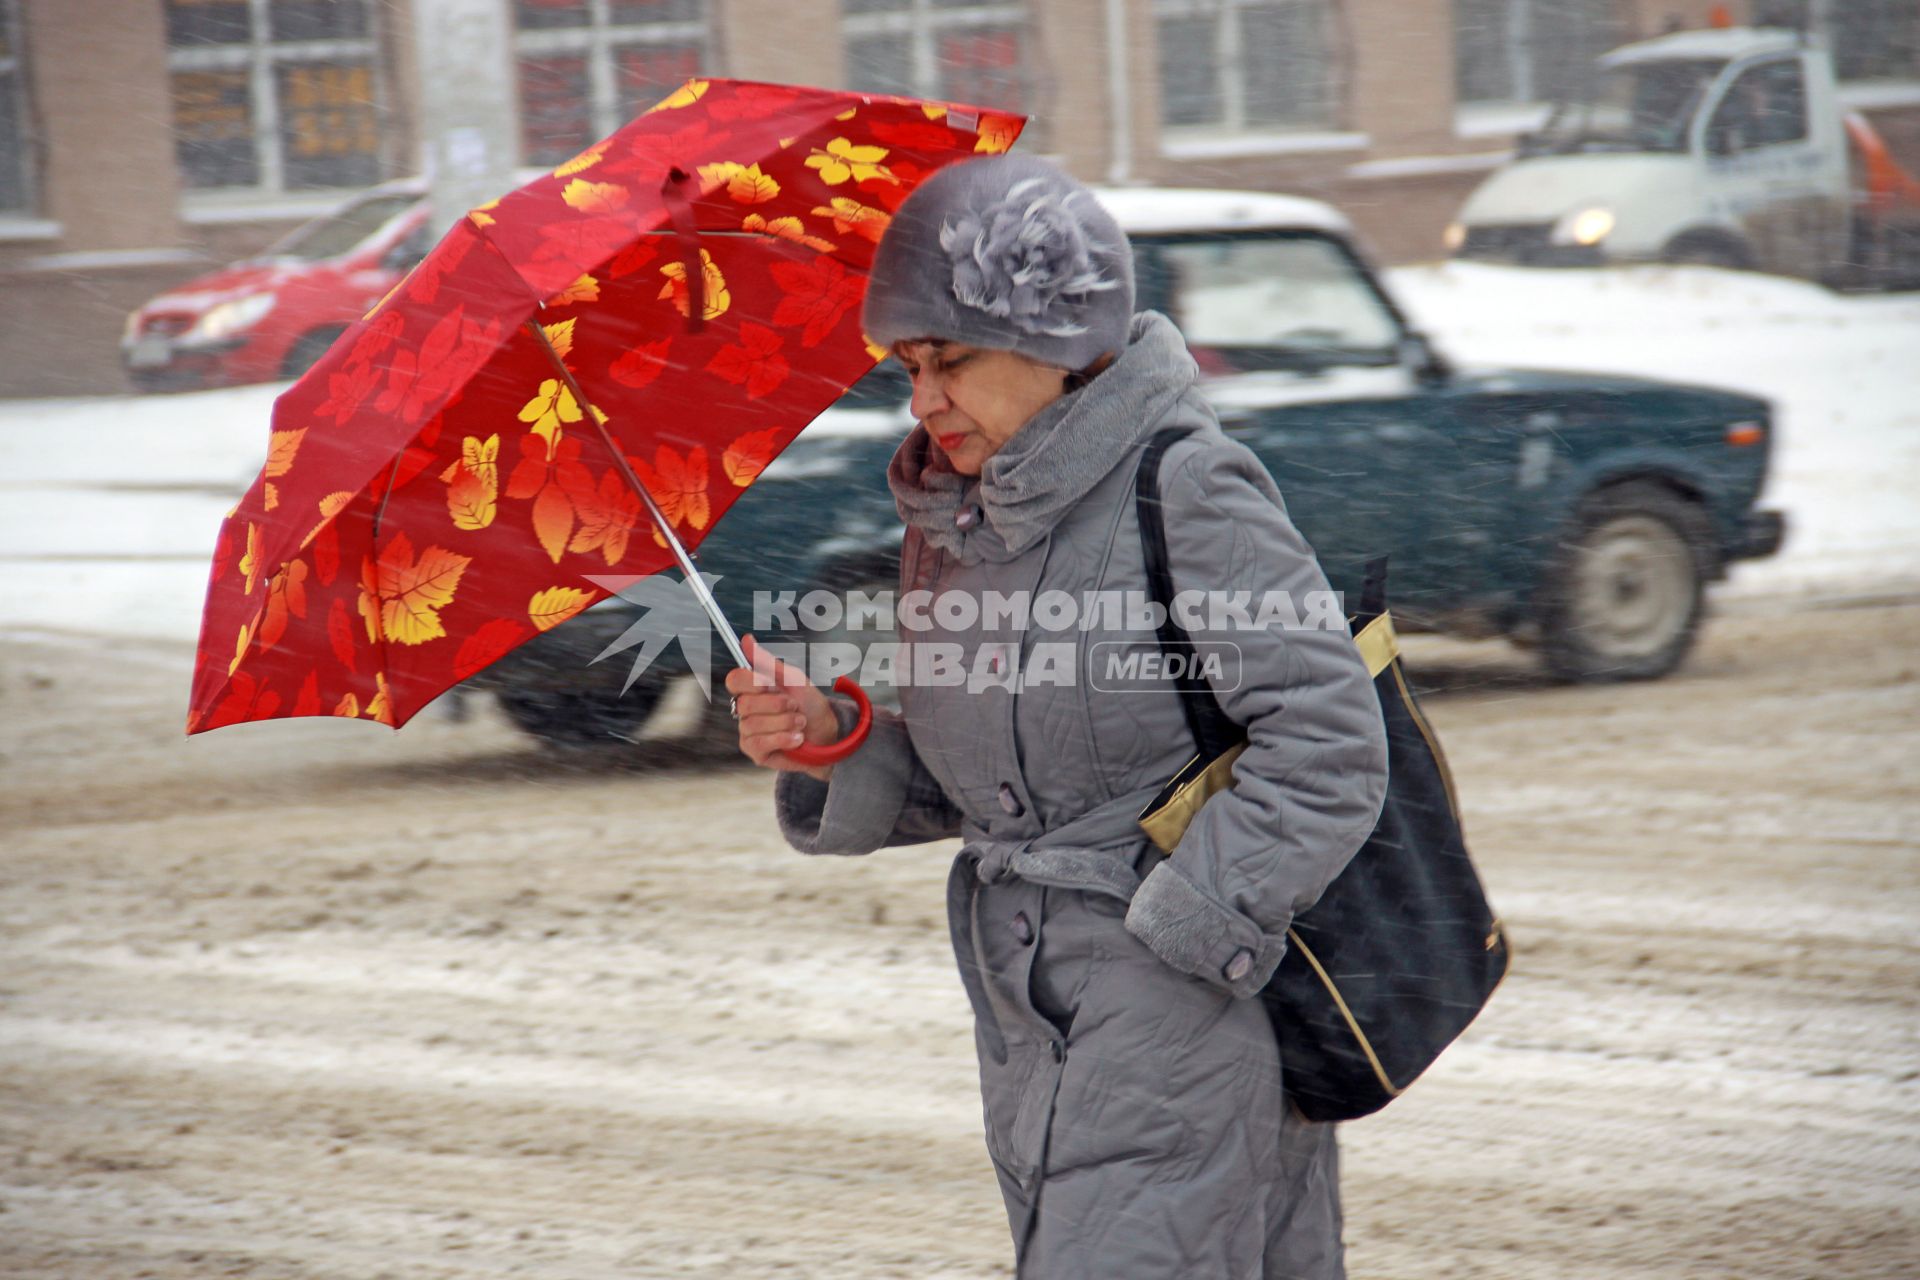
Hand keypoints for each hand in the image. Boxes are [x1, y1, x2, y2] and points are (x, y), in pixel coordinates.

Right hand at [724, 635, 840, 781]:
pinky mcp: (755, 752)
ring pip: (753, 724)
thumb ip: (767, 662)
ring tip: (800, 723)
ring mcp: (748, 732)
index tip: (771, 684)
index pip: (734, 680)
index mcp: (753, 689)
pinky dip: (783, 738)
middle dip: (777, 704)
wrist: (828, 733)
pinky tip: (796, 738)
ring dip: (784, 722)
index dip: (752, 682)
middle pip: (745, 703)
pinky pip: (760, 742)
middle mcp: (746, 710)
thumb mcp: (793, 679)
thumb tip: (746, 640)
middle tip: (795, 706)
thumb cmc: (810, 705)